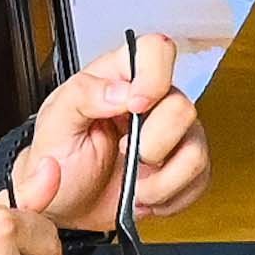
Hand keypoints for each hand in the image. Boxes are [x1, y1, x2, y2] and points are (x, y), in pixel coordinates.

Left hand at [24, 35, 211, 230]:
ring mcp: (173, 135)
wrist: (65, 203)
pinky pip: (199, 180)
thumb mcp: (55, 122)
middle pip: (183, 107)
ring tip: (133, 187)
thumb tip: (122, 90)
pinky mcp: (184, 168)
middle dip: (152, 144)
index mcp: (120, 78)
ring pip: (196, 149)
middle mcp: (153, 102)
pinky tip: (145, 196)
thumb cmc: (58, 157)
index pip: (156, 51)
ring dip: (161, 181)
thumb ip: (83, 95)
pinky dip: (170, 198)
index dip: (154, 77)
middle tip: (123, 154)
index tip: (134, 107)